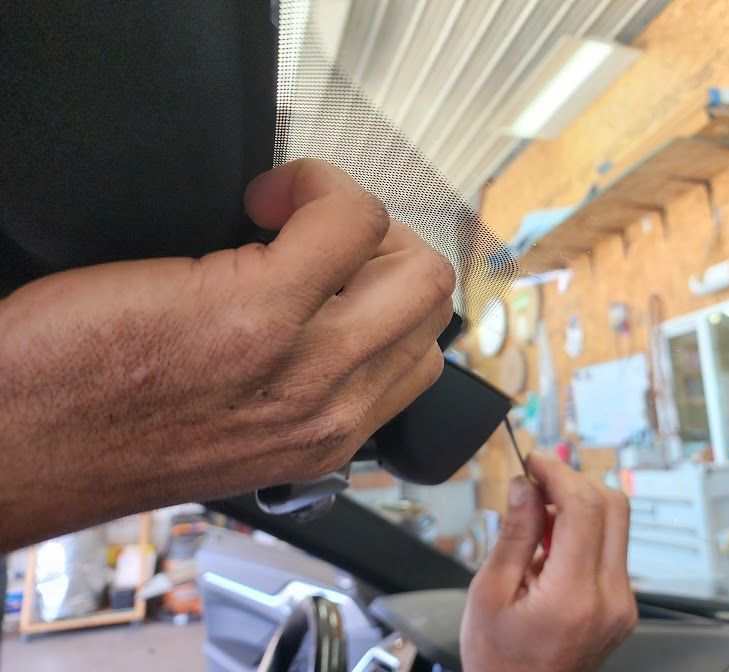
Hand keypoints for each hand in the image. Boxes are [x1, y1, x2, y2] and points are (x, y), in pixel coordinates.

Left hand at [0, 159, 453, 549]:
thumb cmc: (104, 427)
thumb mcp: (234, 429)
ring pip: (412, 258)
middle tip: (315, 239)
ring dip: (354, 218)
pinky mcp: (259, 308)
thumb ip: (300, 380)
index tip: (324, 274)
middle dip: (383, 248)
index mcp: (330, 435)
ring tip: (288, 221)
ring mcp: (304, 360)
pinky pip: (347, 218)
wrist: (20, 440)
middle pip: (431, 298)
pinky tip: (258, 201)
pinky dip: (315, 187)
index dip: (380, 292)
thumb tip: (329, 307)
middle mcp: (332, 407)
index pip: (423, 349)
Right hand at [460, 453, 635, 671]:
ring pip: (616, 524)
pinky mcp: (623, 605)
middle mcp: (610, 598)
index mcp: (573, 595)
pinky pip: (612, 548)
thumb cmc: (499, 659)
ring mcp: (622, 603)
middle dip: (574, 482)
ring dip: (580, 506)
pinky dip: (585, 531)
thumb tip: (526, 485)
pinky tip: (551, 546)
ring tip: (538, 520)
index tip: (535, 461)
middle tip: (538, 480)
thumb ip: (514, 534)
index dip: (559, 473)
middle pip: (614, 507)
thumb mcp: (489, 592)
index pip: (584, 508)